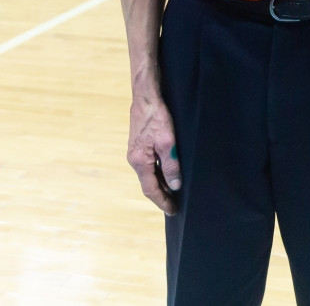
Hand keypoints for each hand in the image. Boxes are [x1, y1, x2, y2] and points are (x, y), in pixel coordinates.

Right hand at [126, 93, 181, 214]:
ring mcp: (136, 153)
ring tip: (173, 193)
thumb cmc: (156, 117)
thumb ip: (170, 165)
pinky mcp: (139, 146)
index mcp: (140, 161)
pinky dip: (158, 174)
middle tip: (175, 205)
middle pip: (148, 184)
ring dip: (160, 185)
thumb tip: (174, 185)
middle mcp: (134, 160)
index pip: (151, 189)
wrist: (145, 97)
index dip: (162, 201)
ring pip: (149, 175)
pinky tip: (167, 174)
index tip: (172, 211)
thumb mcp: (167, 142)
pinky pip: (149, 166)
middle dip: (161, 196)